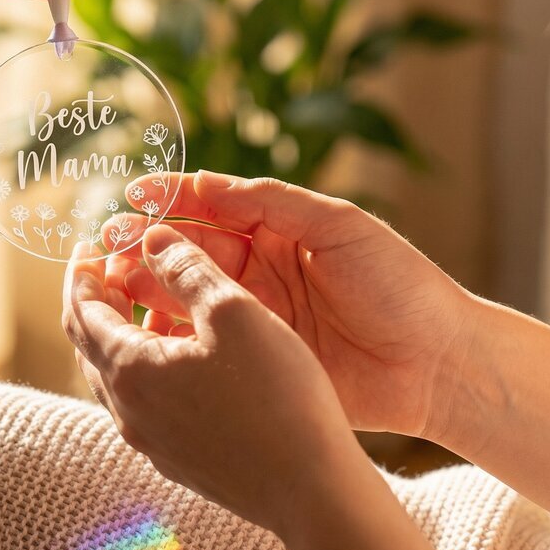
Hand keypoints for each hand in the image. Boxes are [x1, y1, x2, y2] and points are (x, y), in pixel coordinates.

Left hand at [62, 225, 363, 535]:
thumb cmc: (277, 396)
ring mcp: (151, 442)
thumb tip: (153, 238)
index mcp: (129, 370)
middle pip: (89, 345)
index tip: (88, 245)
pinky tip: (178, 353)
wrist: (313, 492)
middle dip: (94, 300)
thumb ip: (187, 269)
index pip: (80, 311)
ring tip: (143, 303)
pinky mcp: (178, 461)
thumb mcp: (233, 312)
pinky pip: (142, 402)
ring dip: (118, 333)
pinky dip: (143, 366)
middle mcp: (128, 411)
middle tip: (107, 267)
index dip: (80, 273)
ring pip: (114, 376)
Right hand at [104, 170, 479, 441]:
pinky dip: (169, 340)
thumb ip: (273, 203)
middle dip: (144, 245)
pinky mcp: (256, 363)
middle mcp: (256, 272)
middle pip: (185, 252)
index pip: (209, 208)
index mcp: (275, 232)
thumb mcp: (341, 226)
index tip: (133, 197)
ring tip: (112, 287)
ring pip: (184, 298)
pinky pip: (201, 347)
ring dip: (146, 290)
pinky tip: (142, 335)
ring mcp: (252, 319)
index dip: (170, 200)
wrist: (442, 366)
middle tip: (107, 246)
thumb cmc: (402, 286)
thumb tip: (205, 183)